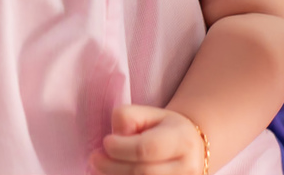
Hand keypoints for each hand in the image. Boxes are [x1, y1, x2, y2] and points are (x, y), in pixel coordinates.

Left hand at [90, 105, 206, 174]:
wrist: (189, 150)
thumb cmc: (163, 129)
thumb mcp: (149, 113)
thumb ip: (129, 117)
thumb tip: (116, 136)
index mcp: (183, 140)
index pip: (147, 148)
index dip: (121, 148)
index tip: (106, 142)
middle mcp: (188, 168)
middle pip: (143, 173)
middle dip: (113, 167)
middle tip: (94, 159)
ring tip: (101, 169)